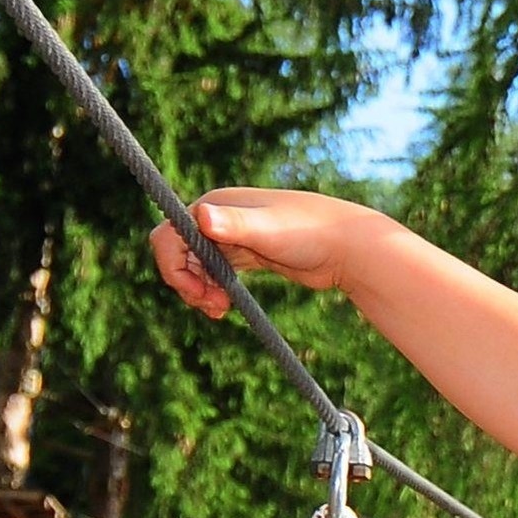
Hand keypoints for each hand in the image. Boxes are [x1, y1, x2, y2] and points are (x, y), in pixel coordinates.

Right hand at [149, 188, 371, 318]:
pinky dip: (214, 290)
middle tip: (214, 307)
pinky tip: (225, 307)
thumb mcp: (269, 230)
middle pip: (179, 253)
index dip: (173, 267)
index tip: (197, 293)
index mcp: (215, 206)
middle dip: (186, 282)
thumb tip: (201, 215)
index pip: (170, 235)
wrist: (347, 246)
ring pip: (197, 266)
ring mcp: (233, 237)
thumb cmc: (309, 232)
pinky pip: (217, 273)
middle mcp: (220, 218)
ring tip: (221, 311)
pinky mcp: (248, 255)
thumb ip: (235, 224)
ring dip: (199, 291)